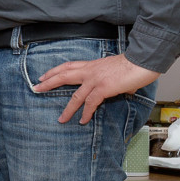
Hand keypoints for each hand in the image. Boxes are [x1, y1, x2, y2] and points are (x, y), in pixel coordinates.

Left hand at [35, 53, 158, 123]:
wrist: (142, 60)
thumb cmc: (134, 64)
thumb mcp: (118, 70)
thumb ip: (116, 80)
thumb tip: (125, 89)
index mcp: (92, 65)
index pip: (69, 66)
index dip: (55, 71)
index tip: (44, 75)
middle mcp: (90, 71)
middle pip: (63, 75)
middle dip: (48, 82)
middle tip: (36, 88)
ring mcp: (95, 79)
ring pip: (75, 95)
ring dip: (68, 109)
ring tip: (61, 119)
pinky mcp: (103, 88)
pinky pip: (90, 103)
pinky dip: (86, 113)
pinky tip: (82, 120)